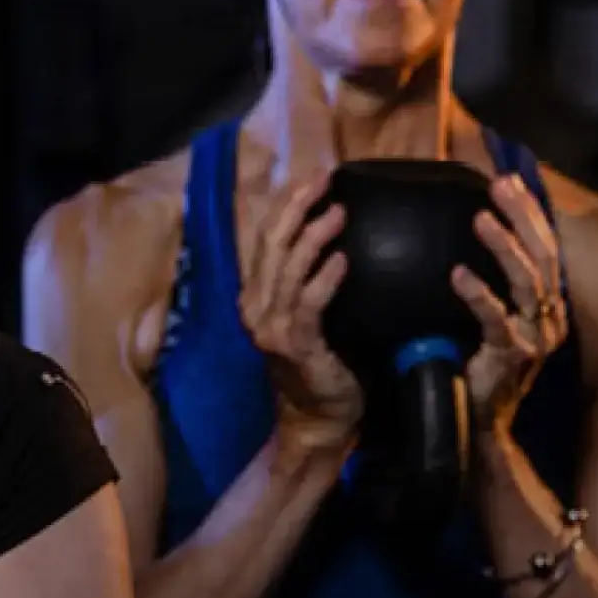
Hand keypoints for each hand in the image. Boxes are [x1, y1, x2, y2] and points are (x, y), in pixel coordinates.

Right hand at [241, 169, 364, 453]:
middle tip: (325, 181)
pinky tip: (343, 260)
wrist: (319, 417)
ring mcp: (271, 328)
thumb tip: (334, 236)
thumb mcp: (307, 316)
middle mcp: (255, 309)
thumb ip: (307, 282)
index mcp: (255, 297)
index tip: (316, 179)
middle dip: (297, 208)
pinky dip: (325, 278)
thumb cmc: (322, 362)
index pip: (265, 240)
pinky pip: (309, 303)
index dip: (287, 206)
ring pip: (288, 269)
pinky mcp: (295, 346)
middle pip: (272, 246)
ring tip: (339, 213)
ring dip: (314, 237)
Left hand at [453, 172, 567, 434]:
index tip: (508, 181)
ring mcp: (534, 338)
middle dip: (523, 217)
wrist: (475, 424)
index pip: (543, 248)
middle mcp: (547, 319)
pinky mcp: (513, 358)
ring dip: (504, 247)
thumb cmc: (474, 368)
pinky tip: (457, 274)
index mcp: (543, 306)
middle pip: (543, 256)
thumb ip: (483, 286)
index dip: (528, 213)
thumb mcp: (484, 320)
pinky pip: (497, 321)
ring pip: (527, 283)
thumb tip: (455, 244)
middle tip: (500, 186)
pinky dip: (478, 295)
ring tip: (480, 218)